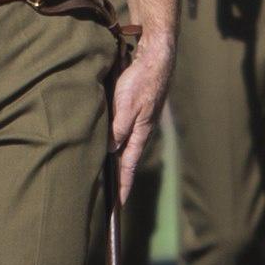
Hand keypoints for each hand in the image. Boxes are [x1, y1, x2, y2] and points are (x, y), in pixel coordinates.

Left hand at [109, 36, 172, 200]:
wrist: (156, 58)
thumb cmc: (141, 80)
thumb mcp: (127, 105)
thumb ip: (119, 128)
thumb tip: (111, 151)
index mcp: (140, 133)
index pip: (128, 166)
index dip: (122, 186)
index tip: (117, 206)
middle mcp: (141, 131)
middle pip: (127, 161)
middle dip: (120, 180)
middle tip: (111, 199)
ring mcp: (140, 121)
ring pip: (126, 147)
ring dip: (118, 163)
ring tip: (108, 179)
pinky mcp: (138, 111)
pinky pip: (125, 133)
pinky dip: (119, 145)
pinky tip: (112, 146)